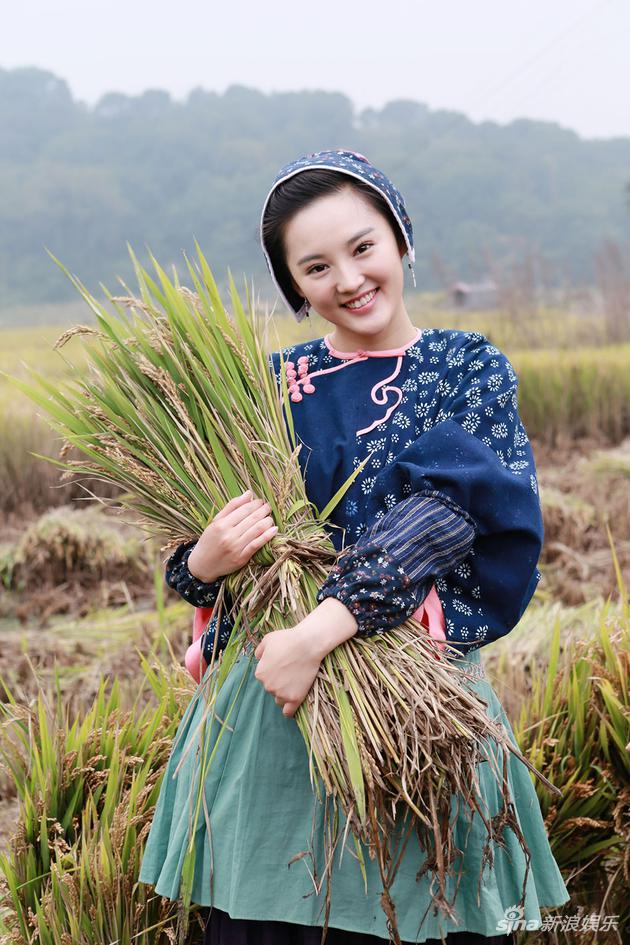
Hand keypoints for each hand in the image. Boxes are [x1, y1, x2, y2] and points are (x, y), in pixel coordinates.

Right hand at [187, 490, 277, 582]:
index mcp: (221, 524)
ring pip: (257, 530)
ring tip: (270, 517)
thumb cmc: (209, 541)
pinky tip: (274, 529)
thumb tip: (248, 493)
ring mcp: (236, 547)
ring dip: (267, 521)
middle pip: (252, 519)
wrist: (203, 564)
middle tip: (268, 506)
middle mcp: (228, 535)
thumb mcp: (216, 521)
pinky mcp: (241, 558)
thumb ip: (232, 506)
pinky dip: (267, 536)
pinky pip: (257, 544)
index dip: (254, 504)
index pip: (243, 510)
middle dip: (263, 510)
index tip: (260, 501)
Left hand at [253, 598, 358, 717]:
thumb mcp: (267, 640)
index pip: (264, 678)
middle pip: (271, 689)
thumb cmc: (287, 639)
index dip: (272, 672)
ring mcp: (281, 693)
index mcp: (260, 673)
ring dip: (284, 694)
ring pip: (279, 699)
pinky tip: (292, 705)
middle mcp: (268, 686)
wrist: (307, 644)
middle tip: (290, 672)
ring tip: (294, 684)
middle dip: (278, 682)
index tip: (282, 666)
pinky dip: (289, 710)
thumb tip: (258, 658)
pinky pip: (288, 711)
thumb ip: (259, 651)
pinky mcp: (295, 698)